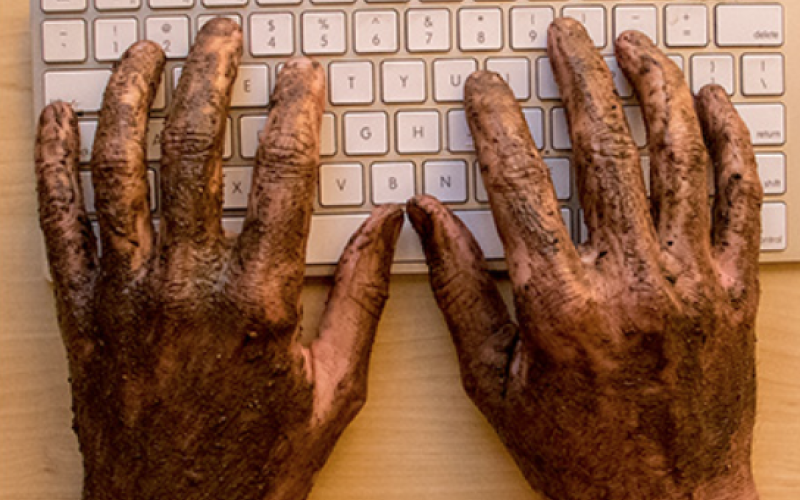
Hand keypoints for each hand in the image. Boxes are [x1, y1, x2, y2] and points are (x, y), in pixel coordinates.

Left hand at [35, 19, 401, 499]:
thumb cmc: (258, 461)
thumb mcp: (335, 386)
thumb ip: (364, 296)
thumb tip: (391, 225)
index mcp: (259, 301)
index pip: (283, 177)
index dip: (296, 112)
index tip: (301, 75)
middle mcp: (186, 284)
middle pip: (195, 152)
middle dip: (211, 78)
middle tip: (223, 35)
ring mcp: (126, 292)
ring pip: (119, 170)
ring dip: (129, 99)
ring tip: (144, 53)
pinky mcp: (83, 310)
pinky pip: (58, 222)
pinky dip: (52, 163)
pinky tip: (58, 119)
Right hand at [408, 19, 761, 499]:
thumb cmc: (576, 451)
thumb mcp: (492, 382)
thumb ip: (459, 292)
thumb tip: (429, 219)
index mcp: (560, 302)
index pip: (519, 183)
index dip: (496, 123)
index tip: (485, 88)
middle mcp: (631, 279)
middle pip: (604, 149)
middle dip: (579, 78)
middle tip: (564, 37)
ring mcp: (691, 280)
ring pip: (678, 157)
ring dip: (655, 88)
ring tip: (634, 46)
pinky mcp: (734, 290)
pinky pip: (741, 199)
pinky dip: (729, 142)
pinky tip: (711, 104)